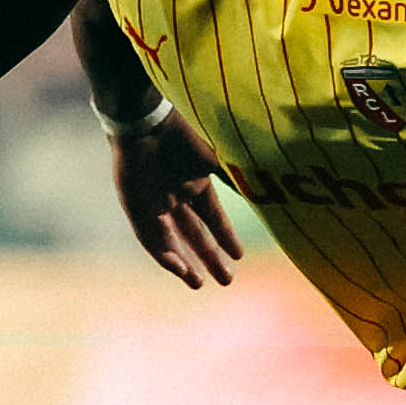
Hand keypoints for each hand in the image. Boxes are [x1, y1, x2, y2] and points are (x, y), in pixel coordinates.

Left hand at [112, 110, 240, 289]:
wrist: (146, 120)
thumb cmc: (183, 134)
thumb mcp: (217, 159)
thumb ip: (238, 179)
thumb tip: (270, 195)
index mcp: (195, 182)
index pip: (213, 217)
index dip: (226, 236)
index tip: (239, 255)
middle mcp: (175, 195)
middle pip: (194, 234)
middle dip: (209, 257)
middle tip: (227, 281)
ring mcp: (153, 202)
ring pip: (171, 240)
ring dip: (186, 263)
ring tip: (200, 284)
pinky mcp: (135, 206)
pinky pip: (150, 238)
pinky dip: (165, 254)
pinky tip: (180, 269)